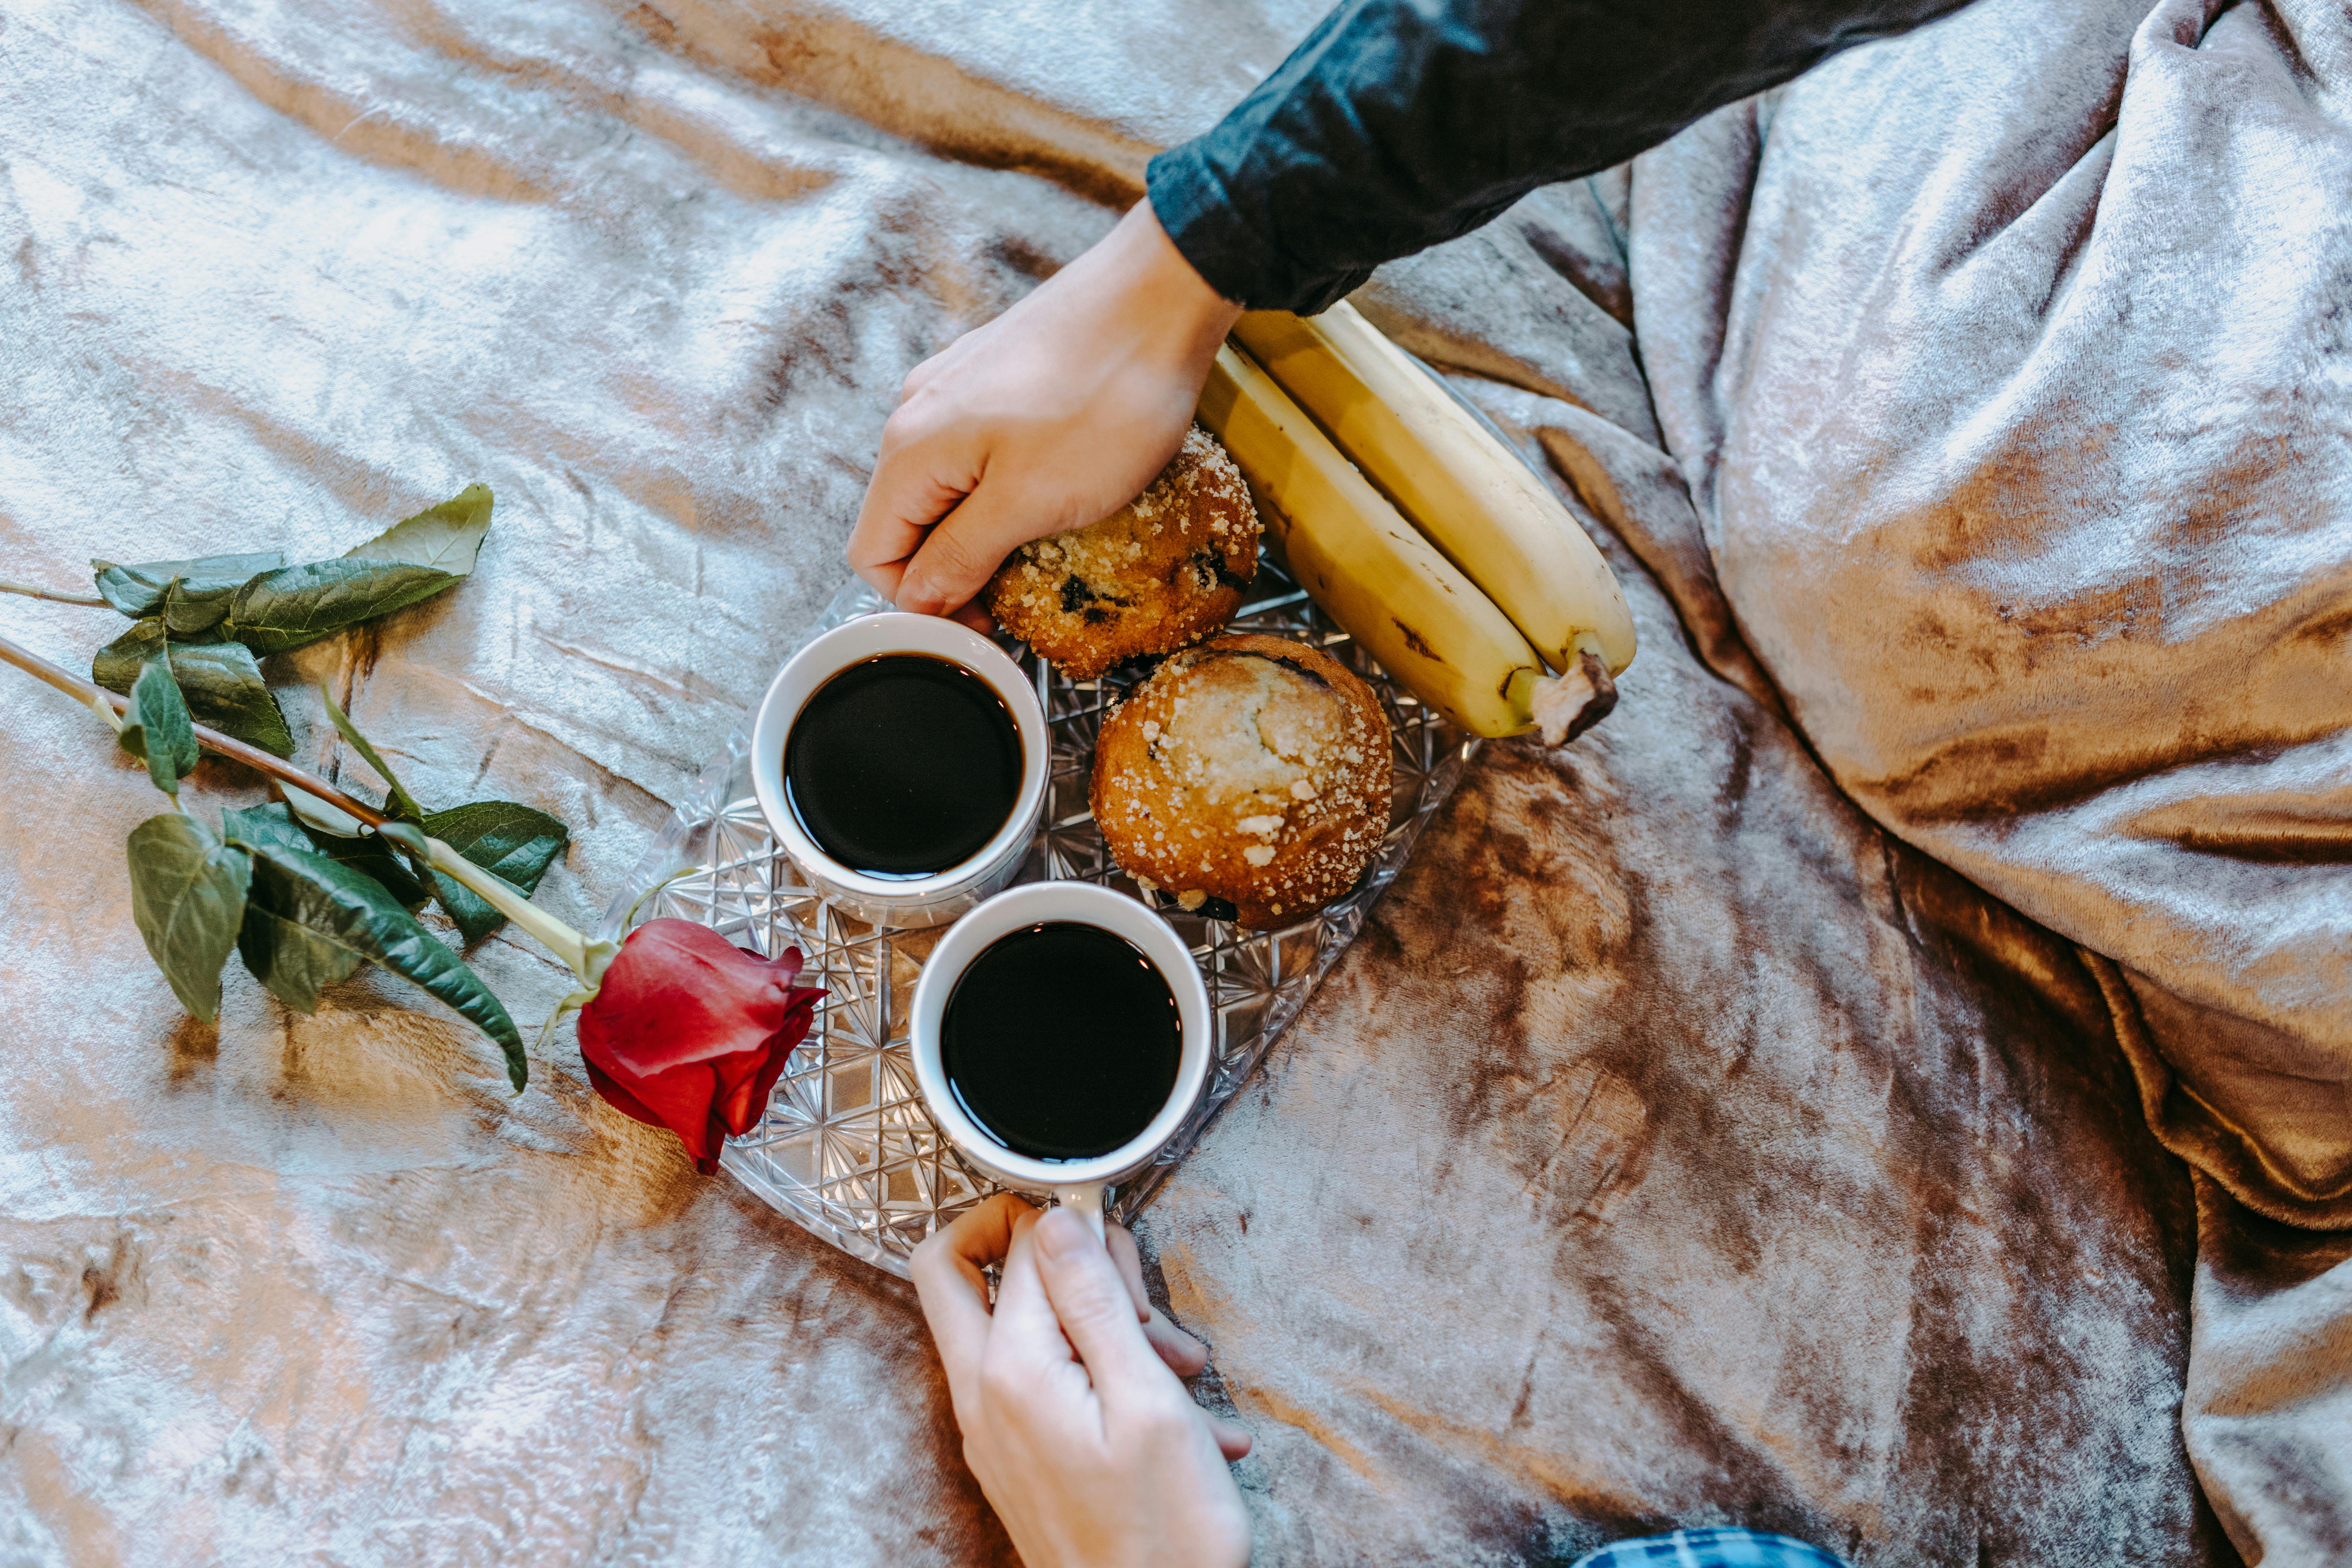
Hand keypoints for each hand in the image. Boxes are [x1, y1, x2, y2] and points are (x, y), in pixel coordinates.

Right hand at [849, 201, 1242, 627]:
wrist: (1162, 295)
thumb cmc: (1104, 396)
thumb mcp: (1030, 501)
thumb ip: (962, 554)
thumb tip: (919, 601)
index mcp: (911, 448)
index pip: (872, 555)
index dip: (919, 604)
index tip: (980, 627)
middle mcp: (919, 413)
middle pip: (908, 522)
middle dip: (954, 570)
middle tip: (1020, 600)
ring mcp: (958, 389)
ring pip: (947, 488)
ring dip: (984, 530)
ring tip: (1044, 548)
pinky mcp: (999, 375)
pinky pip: (980, 452)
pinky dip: (1006, 487)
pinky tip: (1057, 491)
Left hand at [912, 1194, 1251, 1567]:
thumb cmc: (1163, 1532)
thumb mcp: (1144, 1399)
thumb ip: (1093, 1301)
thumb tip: (1053, 1220)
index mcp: (1012, 1372)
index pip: (1018, 1245)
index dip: (1074, 1229)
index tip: (1122, 1253)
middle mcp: (984, 1396)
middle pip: (966, 1272)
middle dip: (1057, 1262)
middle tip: (1136, 1302)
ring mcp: (995, 1427)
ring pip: (1024, 1328)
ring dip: (1104, 1327)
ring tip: (1181, 1371)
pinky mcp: (1018, 1452)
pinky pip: (1047, 1380)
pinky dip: (1106, 1375)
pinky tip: (1180, 1414)